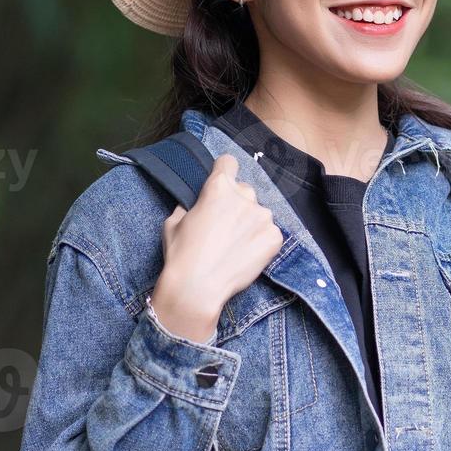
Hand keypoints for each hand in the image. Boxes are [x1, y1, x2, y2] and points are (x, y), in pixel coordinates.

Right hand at [149, 155, 284, 340]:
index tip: (222, 181)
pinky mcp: (275, 236)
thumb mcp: (174, 222)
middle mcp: (245, 196)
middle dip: (236, 203)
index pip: (228, 162)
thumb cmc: (181, 254)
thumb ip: (191, 204)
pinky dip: (261, 241)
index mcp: (219, 187)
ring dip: (250, 223)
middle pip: (244, 190)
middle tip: (224, 225)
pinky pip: (269, 232)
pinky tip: (246, 254)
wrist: (198, 288)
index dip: (224, 171)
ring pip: (258, 212)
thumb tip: (198, 203)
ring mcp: (263, 216)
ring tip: (235, 245)